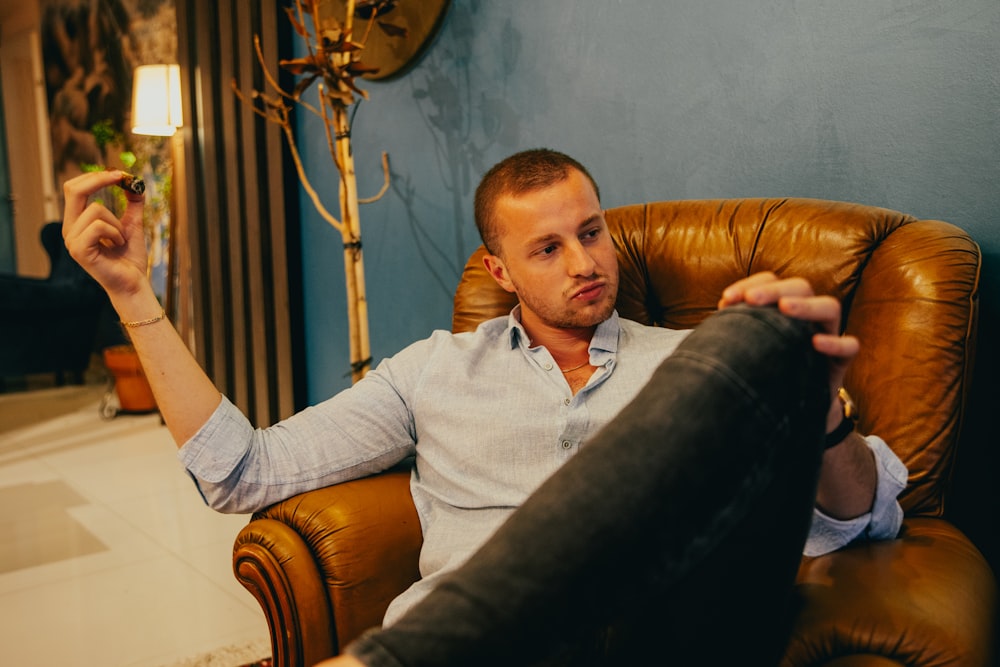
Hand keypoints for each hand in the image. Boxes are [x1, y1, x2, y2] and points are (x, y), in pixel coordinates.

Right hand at [62, 170, 147, 297]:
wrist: (133, 282)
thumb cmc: (130, 257)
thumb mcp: (132, 224)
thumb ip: (132, 204)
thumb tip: (134, 183)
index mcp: (77, 222)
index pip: (74, 189)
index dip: (94, 176)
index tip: (118, 173)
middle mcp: (69, 229)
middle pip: (73, 190)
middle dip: (99, 179)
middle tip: (121, 177)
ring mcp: (71, 240)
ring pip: (95, 209)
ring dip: (117, 223)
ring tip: (120, 239)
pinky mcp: (79, 250)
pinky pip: (98, 226)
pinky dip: (115, 233)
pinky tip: (117, 245)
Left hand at [718, 272, 859, 430]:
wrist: (786, 413)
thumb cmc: (760, 375)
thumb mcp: (745, 354)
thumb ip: (734, 336)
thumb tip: (707, 327)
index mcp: (781, 309)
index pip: (771, 281)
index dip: (749, 284)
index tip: (724, 301)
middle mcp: (806, 317)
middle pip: (800, 286)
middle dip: (774, 289)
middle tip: (751, 299)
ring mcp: (827, 335)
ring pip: (829, 307)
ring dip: (806, 305)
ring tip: (784, 308)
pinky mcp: (839, 362)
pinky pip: (850, 346)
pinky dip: (836, 342)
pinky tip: (816, 343)